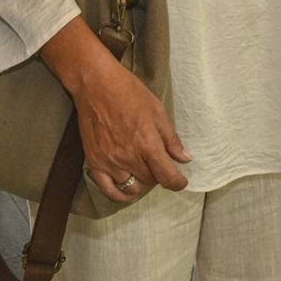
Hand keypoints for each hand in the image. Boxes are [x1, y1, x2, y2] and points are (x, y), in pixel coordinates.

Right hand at [72, 53, 190, 201]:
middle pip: (150, 182)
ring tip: (144, 172)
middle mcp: (128, 157)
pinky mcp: (94, 162)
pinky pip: (108, 190)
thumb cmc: (129, 93)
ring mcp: (110, 162)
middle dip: (159, 177)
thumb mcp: (157, 111)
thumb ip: (171, 139)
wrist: (96, 85)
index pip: (167, 177)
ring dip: (142, 184)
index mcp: (147, 144)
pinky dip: (120, 195)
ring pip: (131, 188)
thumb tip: (185, 159)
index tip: (181, 181)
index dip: (178, 183)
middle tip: (159, 165)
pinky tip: (127, 189)